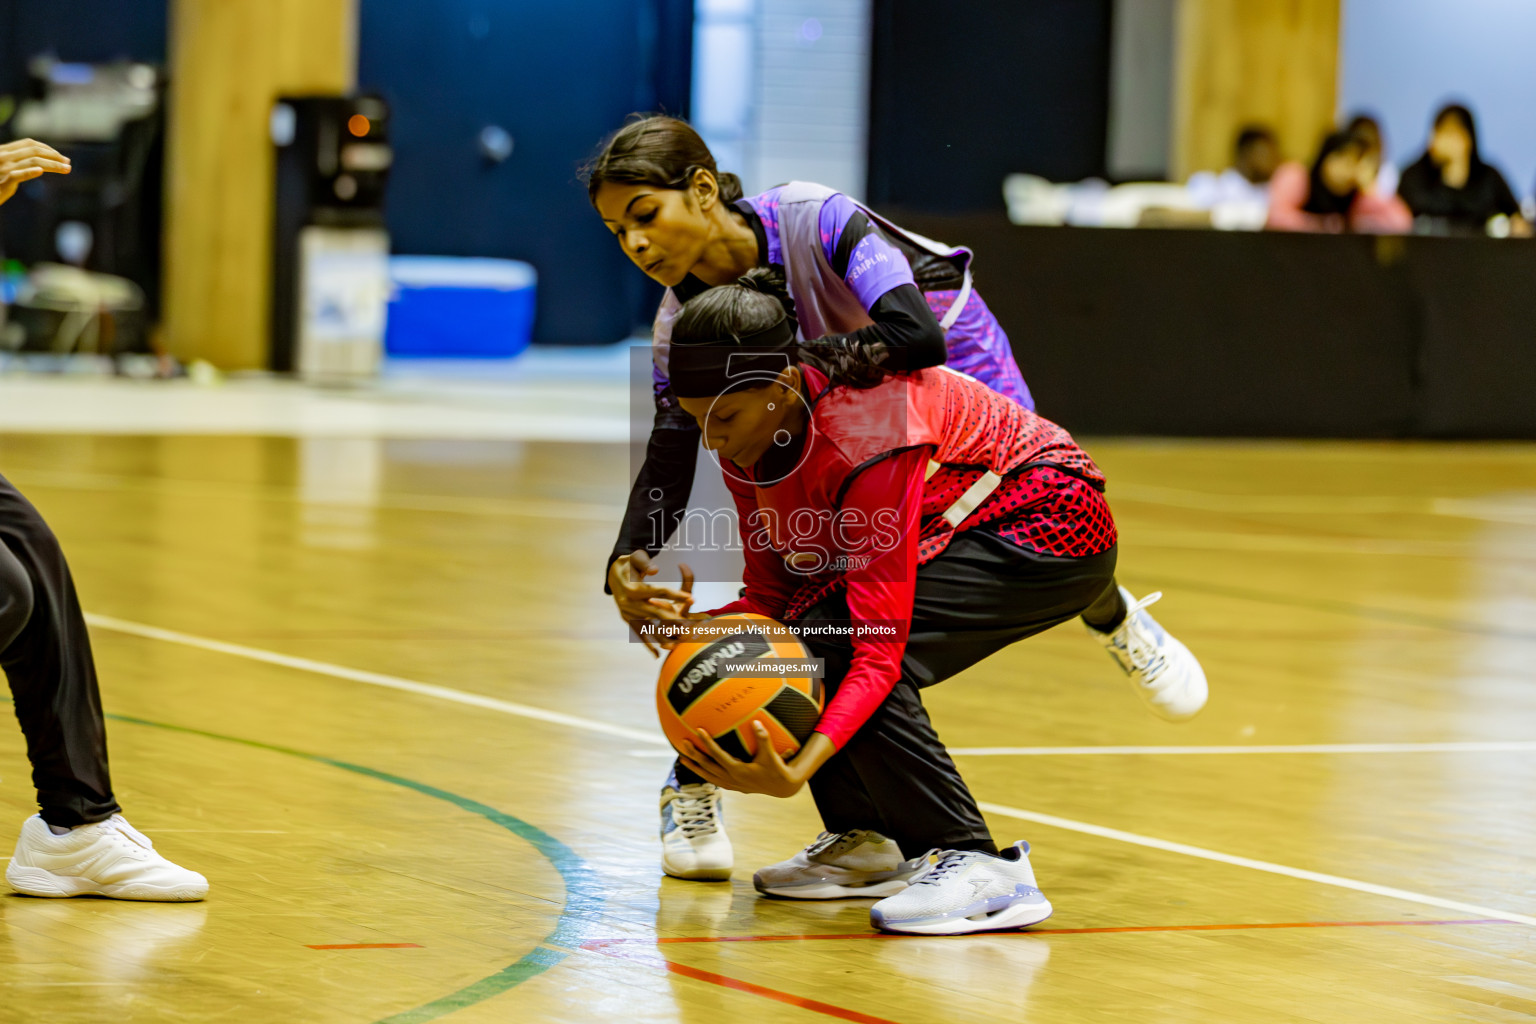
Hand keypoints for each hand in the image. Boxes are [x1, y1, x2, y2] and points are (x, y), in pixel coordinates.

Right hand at [0, 139, 70, 206]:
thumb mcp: (5, 167)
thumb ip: (18, 162)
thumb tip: (40, 164)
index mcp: (4, 150)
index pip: (29, 144)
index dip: (48, 148)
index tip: (61, 157)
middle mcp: (3, 156)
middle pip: (34, 151)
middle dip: (54, 156)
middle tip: (68, 163)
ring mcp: (3, 168)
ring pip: (32, 162)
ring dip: (53, 165)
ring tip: (66, 169)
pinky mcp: (3, 181)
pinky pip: (17, 175)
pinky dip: (29, 172)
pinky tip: (41, 172)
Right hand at [608, 551, 697, 656]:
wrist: (612, 574)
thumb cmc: (628, 564)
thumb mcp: (634, 558)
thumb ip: (644, 563)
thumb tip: (655, 569)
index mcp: (632, 588)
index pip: (658, 591)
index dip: (675, 594)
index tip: (691, 597)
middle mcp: (629, 603)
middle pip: (655, 612)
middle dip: (673, 619)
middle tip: (689, 626)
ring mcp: (628, 613)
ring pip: (648, 626)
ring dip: (661, 636)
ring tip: (676, 645)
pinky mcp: (627, 620)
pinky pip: (639, 633)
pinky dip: (647, 644)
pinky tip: (657, 655)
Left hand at [679, 725, 834, 797]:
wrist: (782, 787)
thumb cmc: (777, 769)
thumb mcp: (771, 755)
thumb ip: (764, 738)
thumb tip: (756, 722)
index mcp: (738, 770)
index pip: (718, 755)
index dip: (707, 742)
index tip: (698, 730)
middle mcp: (731, 779)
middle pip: (707, 766)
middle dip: (694, 754)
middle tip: (682, 742)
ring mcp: (731, 784)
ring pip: (708, 775)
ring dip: (694, 767)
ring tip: (682, 758)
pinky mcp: (734, 787)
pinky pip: (714, 780)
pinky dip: (704, 774)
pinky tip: (699, 768)